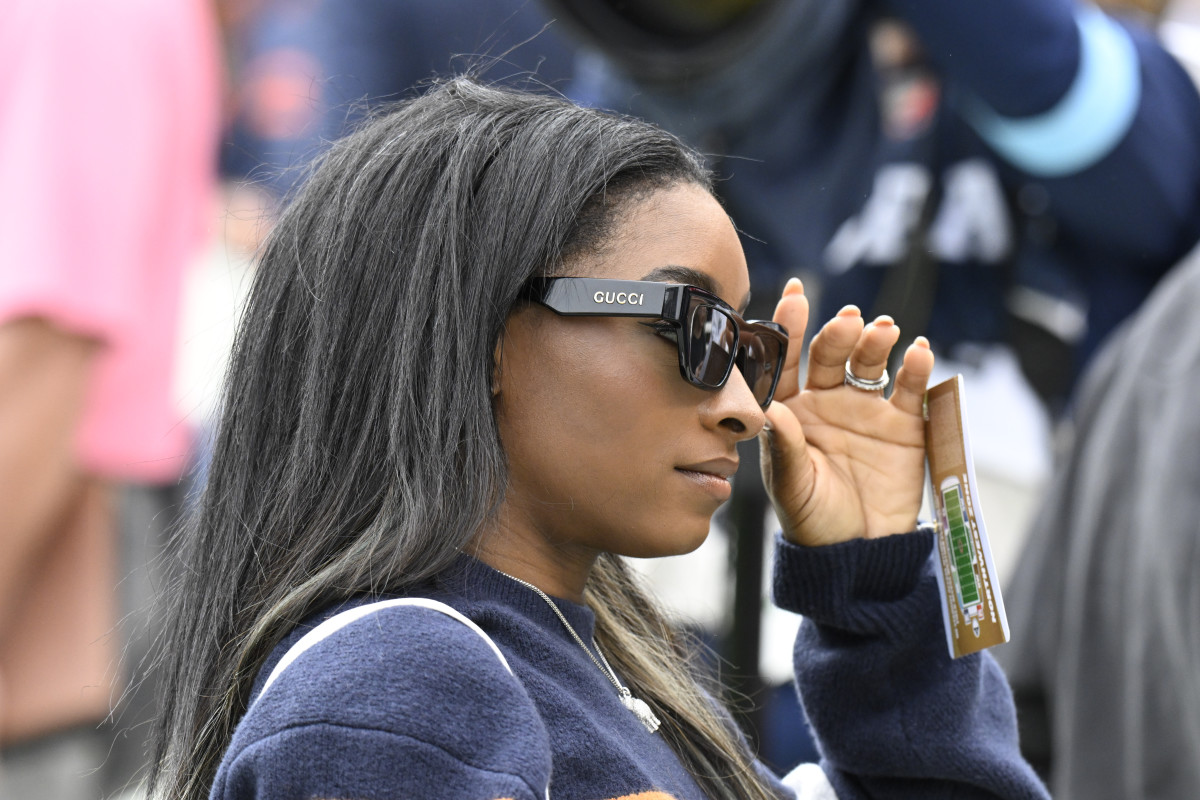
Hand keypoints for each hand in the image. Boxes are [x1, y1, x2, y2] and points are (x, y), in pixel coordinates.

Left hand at [759, 278, 934, 545]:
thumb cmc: (812, 518)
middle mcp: (827, 401)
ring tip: (883, 331)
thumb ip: (781, 446)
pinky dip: (917, 368)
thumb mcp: (791, 486)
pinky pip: (911, 389)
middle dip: (838, 334)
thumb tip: (769, 408)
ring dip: (875, 342)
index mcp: (791, 410)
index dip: (787, 328)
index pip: (786, 362)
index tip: (794, 293)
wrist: (860, 552)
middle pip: (831, 355)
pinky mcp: (905, 424)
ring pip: (870, 363)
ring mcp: (866, 409)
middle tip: (848, 320)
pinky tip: (919, 352)